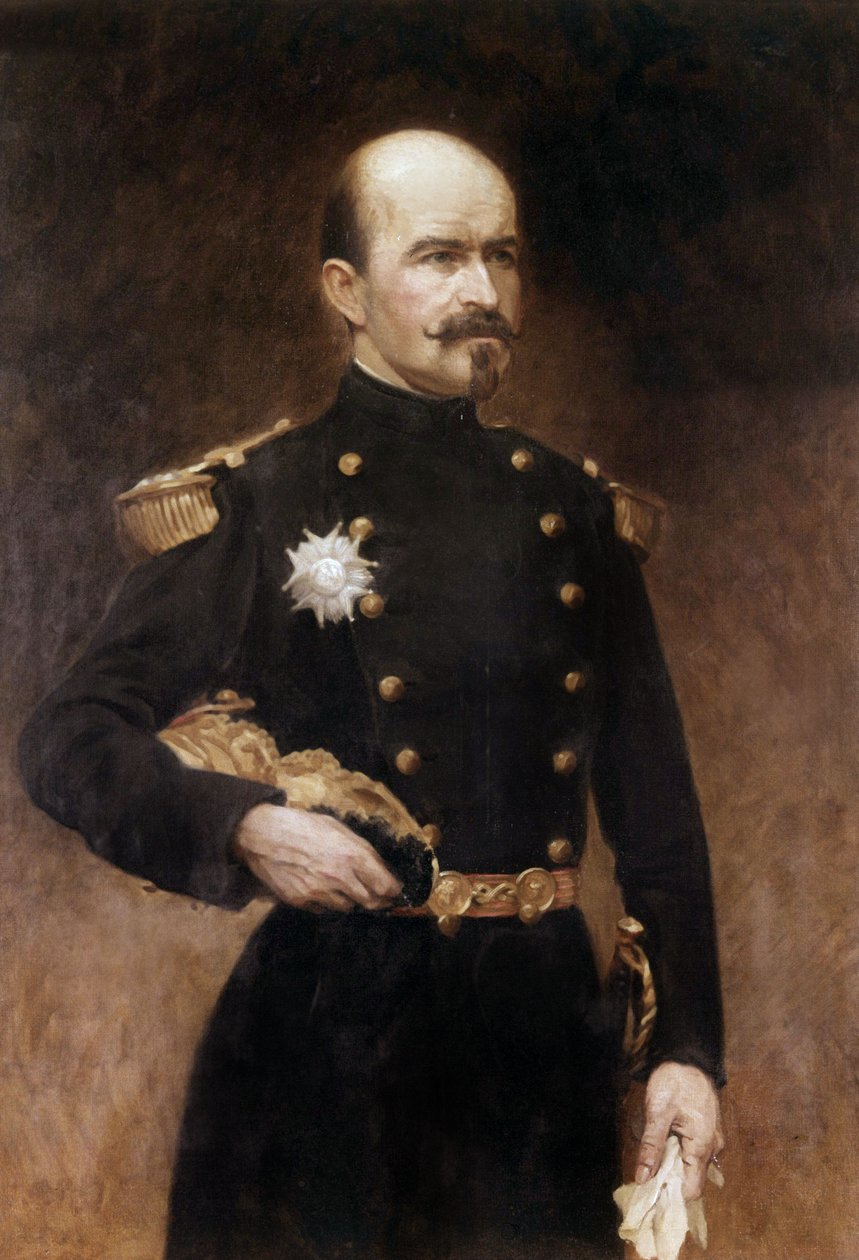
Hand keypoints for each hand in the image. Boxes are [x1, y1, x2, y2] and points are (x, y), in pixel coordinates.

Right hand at [234, 803, 402, 912]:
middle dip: (377, 899)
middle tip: (378, 895)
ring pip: (348, 907)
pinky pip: (324, 909)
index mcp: (352, 855)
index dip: (393, 890)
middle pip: (371, 902)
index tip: (394, 890)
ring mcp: (319, 892)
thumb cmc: (302, 825)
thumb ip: (360, 849)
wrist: (262, 834)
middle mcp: (339, 877)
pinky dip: (327, 902)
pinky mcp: (302, 901)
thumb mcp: (337, 828)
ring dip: (350, 899)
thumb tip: (380, 867)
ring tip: (340, 883)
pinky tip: (318, 885)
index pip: (385, 885)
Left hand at [635, 1061, 723, 1199]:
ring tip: (655, 1154)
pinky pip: (696, 1153)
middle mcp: (714, 1147)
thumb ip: (651, 1147)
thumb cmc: (674, 1081)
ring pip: (693, 1166)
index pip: (692, 1190)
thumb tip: (642, 1178)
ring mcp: (713, 1140)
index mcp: (703, 1145)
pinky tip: (666, 1143)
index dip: (671, 1193)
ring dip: (675, 1165)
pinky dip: (681, 1154)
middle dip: (671, 1180)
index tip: (651, 1188)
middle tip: (647, 1170)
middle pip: (693, 1180)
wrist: (689, 1057)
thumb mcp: (657, 1112)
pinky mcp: (709, 1132)